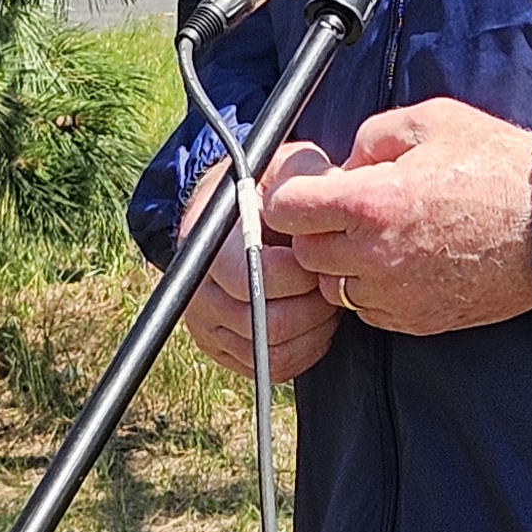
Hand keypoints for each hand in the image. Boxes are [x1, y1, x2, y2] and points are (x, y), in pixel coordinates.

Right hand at [179, 142, 343, 381]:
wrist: (231, 214)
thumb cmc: (264, 188)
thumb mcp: (281, 165)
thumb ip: (303, 175)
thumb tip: (331, 191)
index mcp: (209, 242)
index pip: (255, 277)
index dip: (300, 274)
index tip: (320, 258)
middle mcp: (200, 289)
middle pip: (267, 323)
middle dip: (313, 306)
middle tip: (330, 282)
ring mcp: (208, 324)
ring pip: (273, 351)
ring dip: (313, 330)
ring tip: (325, 299)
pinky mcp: (224, 348)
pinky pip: (274, 366)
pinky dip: (306, 349)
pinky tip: (315, 322)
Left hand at [265, 100, 531, 338]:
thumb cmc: (499, 168)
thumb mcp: (432, 121)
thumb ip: (372, 136)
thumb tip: (346, 164)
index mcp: (371, 202)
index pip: (288, 210)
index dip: (293, 197)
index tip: (308, 192)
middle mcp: (375, 255)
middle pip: (305, 254)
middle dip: (318, 231)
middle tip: (347, 213)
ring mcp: (396, 294)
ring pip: (334, 289)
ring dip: (344, 266)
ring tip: (380, 239)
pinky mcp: (417, 320)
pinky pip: (369, 311)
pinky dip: (374, 290)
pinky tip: (404, 263)